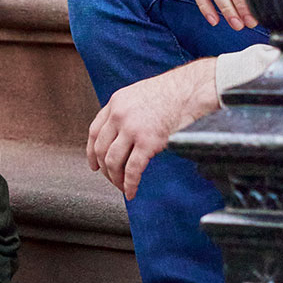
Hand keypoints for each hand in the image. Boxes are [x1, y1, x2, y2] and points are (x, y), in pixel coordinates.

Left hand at [87, 60, 220, 198]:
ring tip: (122, 187)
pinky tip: (131, 192)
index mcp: (116, 102)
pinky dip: (130, 184)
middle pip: (101, 149)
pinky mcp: (148, 142)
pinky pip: (132, 170)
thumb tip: (123, 133)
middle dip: (105, 169)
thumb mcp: (139, 95)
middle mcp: (119, 115)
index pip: (94, 131)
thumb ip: (127, 111)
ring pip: (113, 162)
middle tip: (112, 179)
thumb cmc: (172, 93)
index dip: (92, 152)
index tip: (95, 165)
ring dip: (116, 179)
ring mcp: (132, 129)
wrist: (190, 90)